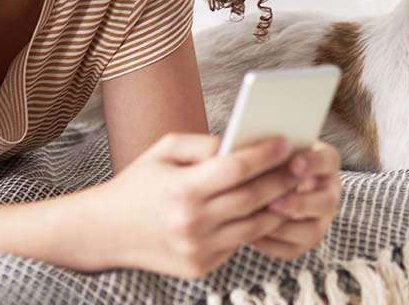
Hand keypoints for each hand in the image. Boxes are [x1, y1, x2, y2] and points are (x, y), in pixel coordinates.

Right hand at [95, 132, 302, 278]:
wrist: (106, 232)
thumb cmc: (139, 182)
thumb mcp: (164, 150)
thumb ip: (204, 143)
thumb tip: (241, 144)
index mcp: (183, 189)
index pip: (236, 169)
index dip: (265, 155)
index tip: (286, 142)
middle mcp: (192, 222)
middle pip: (253, 198)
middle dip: (282, 179)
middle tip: (302, 164)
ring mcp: (198, 249)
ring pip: (254, 226)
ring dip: (278, 206)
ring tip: (293, 188)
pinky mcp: (201, 266)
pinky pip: (239, 243)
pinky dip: (255, 226)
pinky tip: (267, 209)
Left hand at [255, 141, 341, 259]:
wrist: (263, 184)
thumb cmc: (266, 160)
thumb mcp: (271, 149)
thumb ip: (265, 148)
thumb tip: (243, 148)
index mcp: (325, 164)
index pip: (327, 161)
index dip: (313, 163)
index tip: (294, 163)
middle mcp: (329, 193)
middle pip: (326, 202)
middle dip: (300, 203)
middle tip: (274, 201)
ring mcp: (319, 220)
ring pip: (312, 231)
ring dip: (284, 226)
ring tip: (258, 219)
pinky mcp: (303, 243)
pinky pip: (291, 248)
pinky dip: (271, 242)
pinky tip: (250, 231)